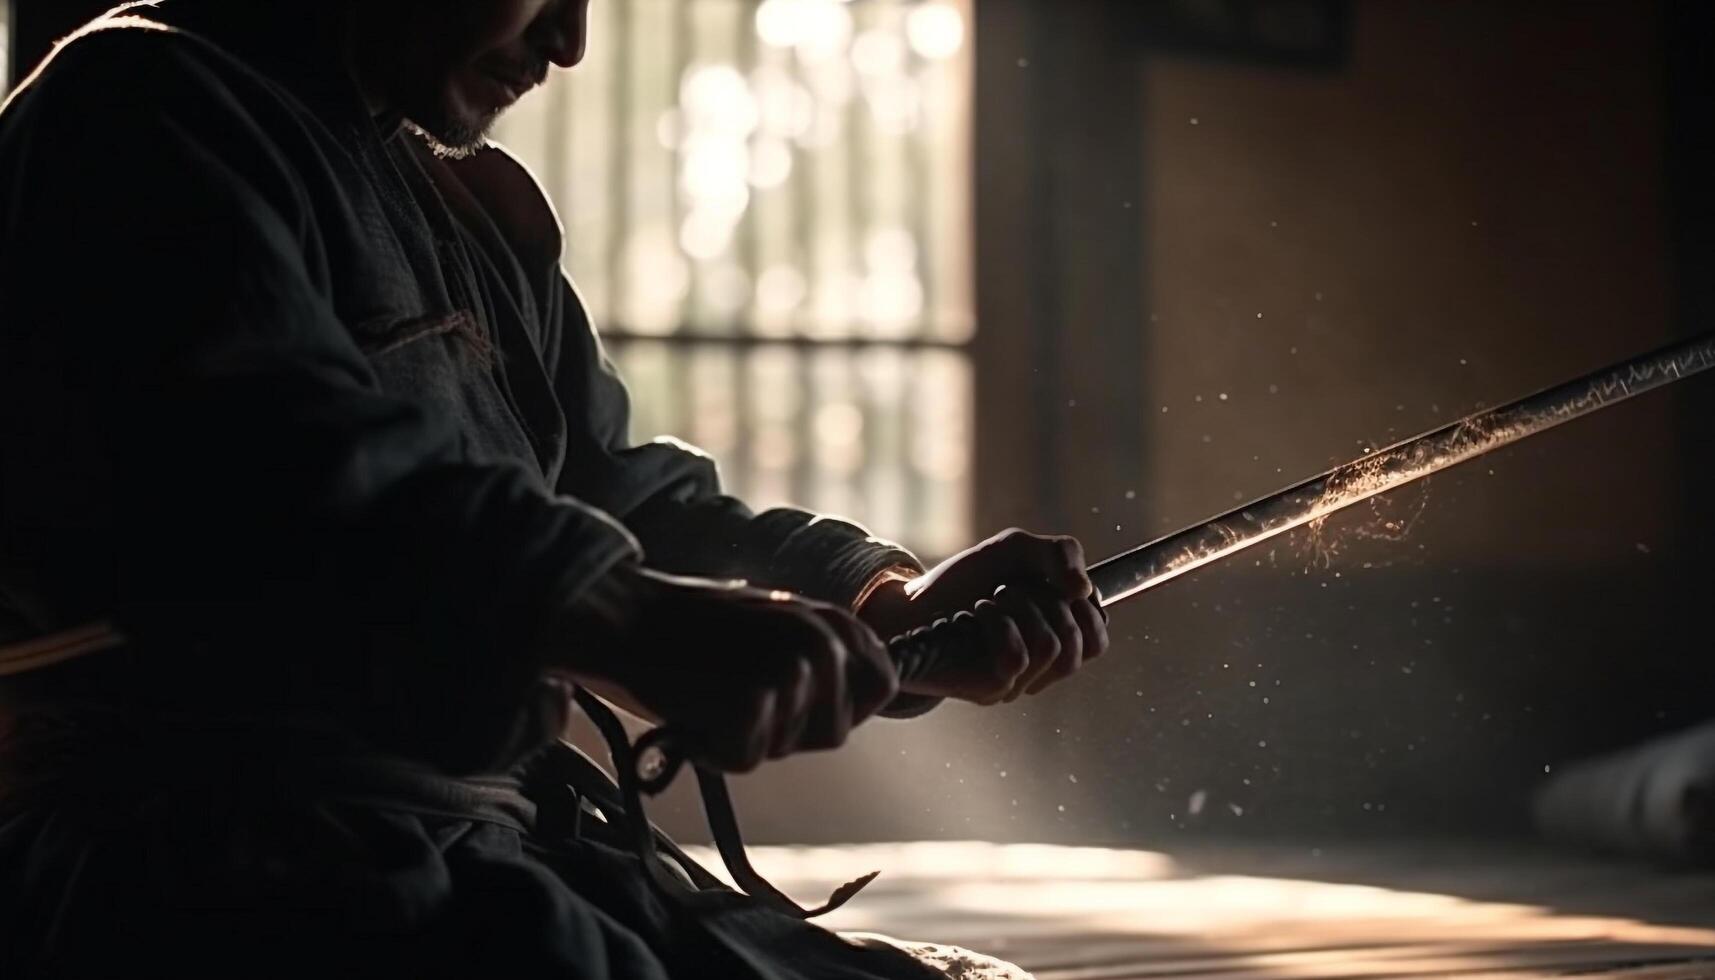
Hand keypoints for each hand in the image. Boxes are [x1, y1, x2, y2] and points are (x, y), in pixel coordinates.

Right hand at [570, 566, 898, 772]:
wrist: (622, 618)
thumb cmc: (685, 625)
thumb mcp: (770, 619)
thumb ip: (814, 653)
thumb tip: (849, 704)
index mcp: (829, 618)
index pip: (882, 684)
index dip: (846, 707)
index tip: (806, 710)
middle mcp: (820, 644)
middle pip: (836, 731)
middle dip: (791, 732)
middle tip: (737, 700)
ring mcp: (790, 674)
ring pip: (787, 748)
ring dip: (748, 739)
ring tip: (709, 695)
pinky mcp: (754, 706)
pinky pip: (744, 759)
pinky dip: (714, 751)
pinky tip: (692, 713)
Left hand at [859, 529, 1108, 704]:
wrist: (911, 602)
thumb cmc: (966, 580)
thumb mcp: (1016, 549)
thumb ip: (1060, 553)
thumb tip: (1084, 590)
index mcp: (1057, 639)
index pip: (1099, 637)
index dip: (1082, 604)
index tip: (1051, 583)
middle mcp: (1042, 667)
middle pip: (1083, 642)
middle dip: (1048, 600)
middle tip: (1011, 588)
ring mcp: (1018, 682)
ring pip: (1053, 647)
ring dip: (1021, 608)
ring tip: (991, 600)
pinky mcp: (992, 690)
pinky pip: (1018, 658)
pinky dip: (998, 623)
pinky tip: (977, 614)